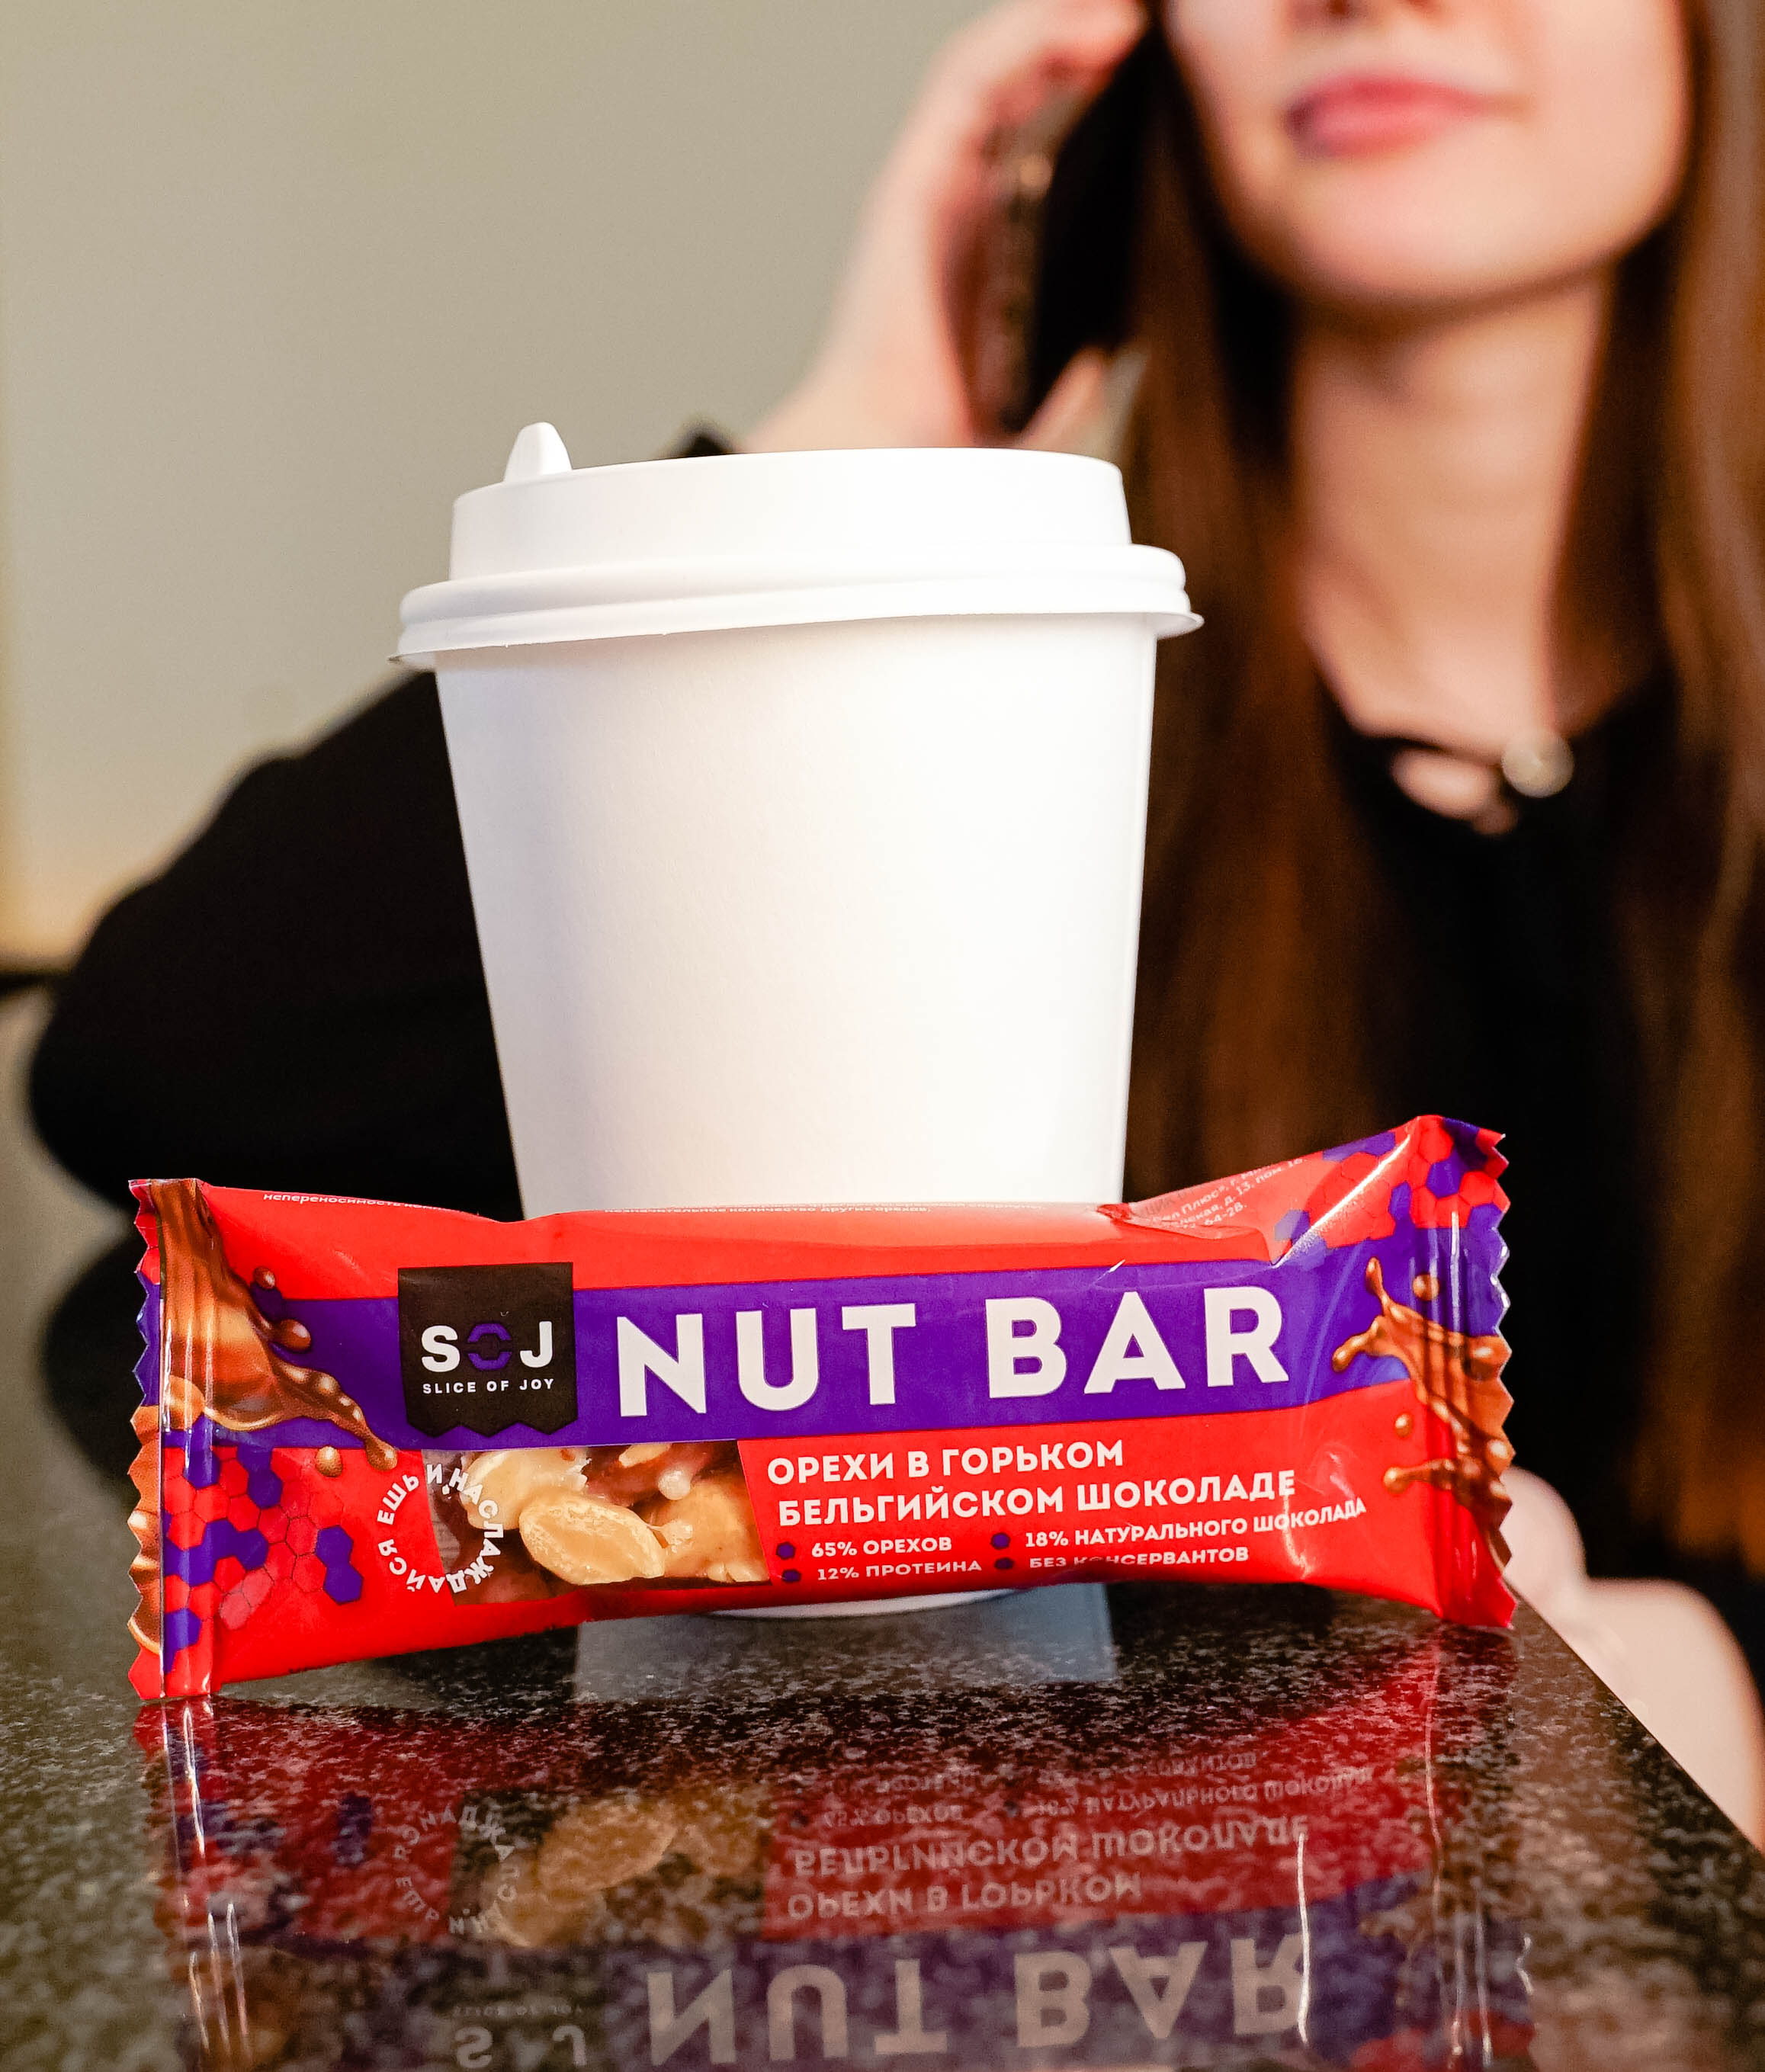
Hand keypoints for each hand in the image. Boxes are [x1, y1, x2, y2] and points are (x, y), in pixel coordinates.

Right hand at [746, 0, 1144, 452]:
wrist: (883, 474)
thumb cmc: (938, 454)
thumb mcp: (1038, 416)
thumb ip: (1071, 387)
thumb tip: (1110, 356)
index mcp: (977, 254)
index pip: (1032, 142)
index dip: (1088, 95)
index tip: (1157, 79)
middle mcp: (948, 208)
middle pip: (1015, 90)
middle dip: (1076, 42)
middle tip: (1151, 26)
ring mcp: (928, 189)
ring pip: (993, 68)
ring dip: (1058, 23)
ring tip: (1130, 14)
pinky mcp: (915, 181)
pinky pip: (969, 80)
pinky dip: (1029, 38)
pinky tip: (1094, 29)